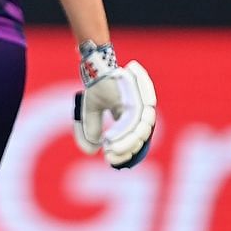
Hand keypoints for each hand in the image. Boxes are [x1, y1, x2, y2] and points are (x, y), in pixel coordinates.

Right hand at [72, 43, 156, 167]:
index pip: (134, 141)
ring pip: (139, 133)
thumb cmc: (96, 89)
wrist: (96, 69)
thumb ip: (90, 131)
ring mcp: (141, 107)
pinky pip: (134, 122)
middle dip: (125, 152)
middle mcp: (140, 114)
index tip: (109, 160)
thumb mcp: (90, 113)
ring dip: (125, 144)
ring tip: (110, 151)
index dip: (124, 153)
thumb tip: (91, 152)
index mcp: (132, 118)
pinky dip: (123, 133)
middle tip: (110, 159)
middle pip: (139, 140)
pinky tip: (110, 141)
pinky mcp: (138, 101)